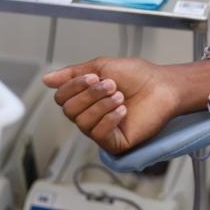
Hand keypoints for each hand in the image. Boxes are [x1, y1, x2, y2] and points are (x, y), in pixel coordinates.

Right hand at [43, 58, 182, 154]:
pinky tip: (123, 110)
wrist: (163, 86)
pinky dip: (109, 119)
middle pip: (69, 111)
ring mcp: (103, 130)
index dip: (74, 86)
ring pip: (82, 123)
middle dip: (90, 95)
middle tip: (112, 85)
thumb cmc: (138, 76)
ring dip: (101, 105)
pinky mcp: (115, 143)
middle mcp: (91, 116)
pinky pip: (99, 135)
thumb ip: (73, 74)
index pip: (62, 98)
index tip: (95, 76)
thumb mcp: (101, 66)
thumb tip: (47, 79)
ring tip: (120, 96)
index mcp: (86, 99)